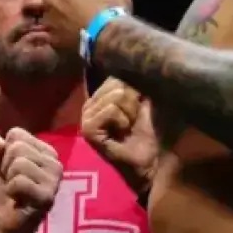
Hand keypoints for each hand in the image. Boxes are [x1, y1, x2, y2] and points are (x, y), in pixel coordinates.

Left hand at [0, 128, 62, 232]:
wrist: (6, 223)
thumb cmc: (5, 191)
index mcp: (45, 151)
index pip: (16, 133)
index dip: (4, 152)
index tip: (10, 170)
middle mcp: (55, 162)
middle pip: (17, 147)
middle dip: (6, 166)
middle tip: (13, 183)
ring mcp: (54, 180)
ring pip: (19, 163)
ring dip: (9, 179)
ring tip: (16, 191)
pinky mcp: (48, 196)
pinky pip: (19, 181)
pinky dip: (11, 190)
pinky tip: (18, 200)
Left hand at [42, 0, 132, 53]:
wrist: (109, 34)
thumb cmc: (109, 0)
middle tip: (88, 5)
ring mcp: (48, 21)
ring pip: (56, 16)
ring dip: (66, 17)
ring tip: (84, 22)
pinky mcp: (53, 40)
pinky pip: (57, 35)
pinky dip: (65, 35)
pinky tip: (78, 35)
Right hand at [82, 78, 157, 193]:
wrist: (145, 165)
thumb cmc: (144, 137)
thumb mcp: (143, 106)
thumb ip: (136, 86)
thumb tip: (137, 66)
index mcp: (100, 97)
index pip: (116, 77)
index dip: (133, 93)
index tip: (135, 113)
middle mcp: (89, 105)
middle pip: (117, 84)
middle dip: (133, 104)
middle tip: (131, 123)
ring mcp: (86, 117)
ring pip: (116, 96)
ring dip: (130, 114)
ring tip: (127, 129)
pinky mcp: (88, 129)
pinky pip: (112, 110)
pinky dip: (123, 121)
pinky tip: (121, 133)